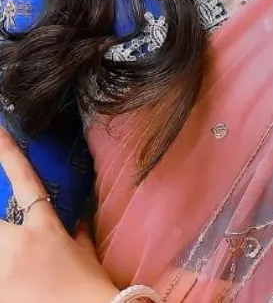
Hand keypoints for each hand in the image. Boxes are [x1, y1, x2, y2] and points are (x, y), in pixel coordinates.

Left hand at [0, 126, 118, 302]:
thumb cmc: (92, 291)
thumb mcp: (86, 257)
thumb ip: (78, 237)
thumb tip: (79, 225)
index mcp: (43, 228)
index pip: (24, 181)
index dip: (8, 153)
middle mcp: (17, 245)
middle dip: (0, 221)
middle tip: (11, 232)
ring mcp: (4, 272)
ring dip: (4, 257)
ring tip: (20, 264)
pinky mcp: (1, 296)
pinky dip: (5, 281)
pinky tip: (17, 285)